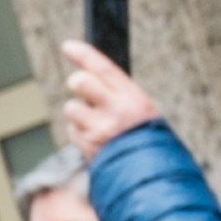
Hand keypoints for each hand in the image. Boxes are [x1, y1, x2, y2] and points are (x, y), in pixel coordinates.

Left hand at [57, 38, 161, 155]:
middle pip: (80, 82)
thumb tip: (89, 77)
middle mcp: (115, 112)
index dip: (84, 54)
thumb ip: (118, 93)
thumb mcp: (143, 108)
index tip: (68, 46)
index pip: (104, 69)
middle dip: (77, 82)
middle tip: (82, 87)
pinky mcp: (88, 147)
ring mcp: (99, 130)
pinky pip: (72, 131)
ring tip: (95, 122)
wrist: (151, 173)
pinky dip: (79, 133)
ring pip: (71, 108)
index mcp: (133, 98)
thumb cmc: (147, 136)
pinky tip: (95, 139)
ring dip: (78, 113)